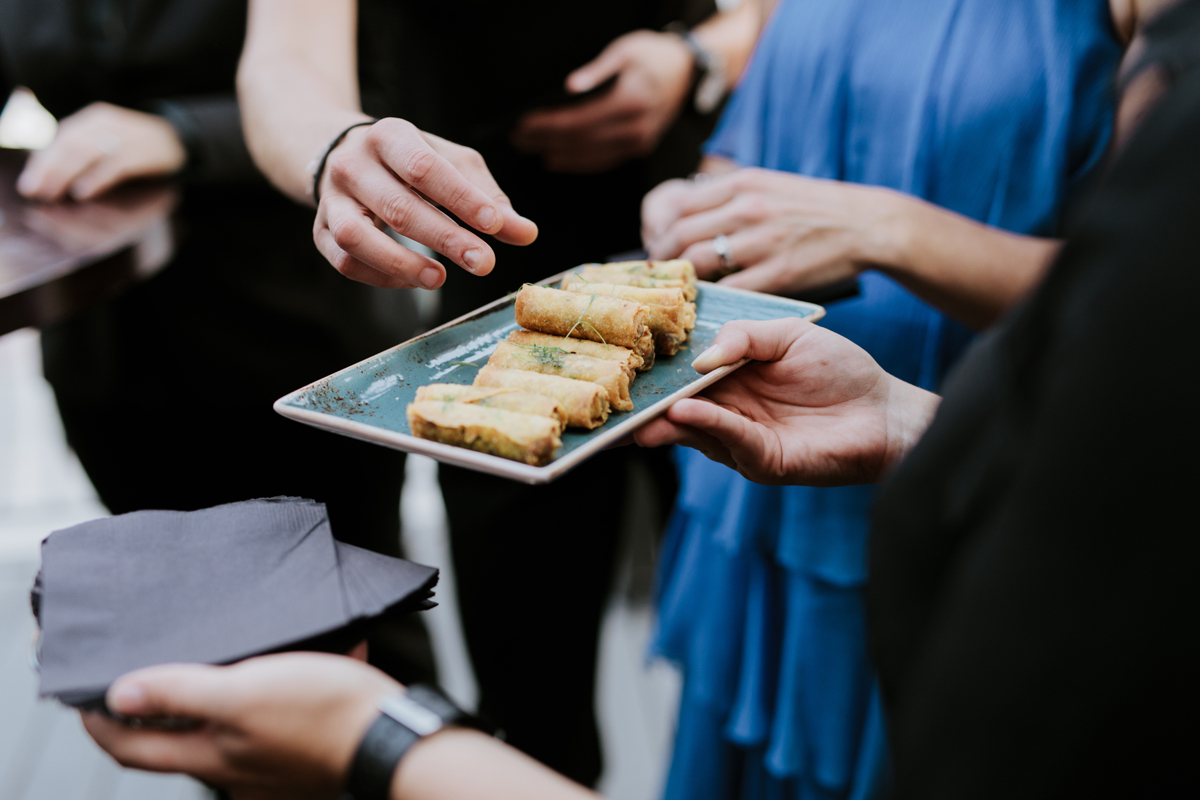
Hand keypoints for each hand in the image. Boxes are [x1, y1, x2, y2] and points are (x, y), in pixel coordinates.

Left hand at [17, 102, 185, 201]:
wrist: (180, 139)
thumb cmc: (138, 145)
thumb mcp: (109, 138)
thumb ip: (83, 150)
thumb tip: (50, 173)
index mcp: (94, 118)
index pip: (61, 138)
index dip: (42, 161)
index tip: (29, 183)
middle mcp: (106, 122)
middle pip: (70, 146)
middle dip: (49, 170)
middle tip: (34, 192)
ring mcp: (125, 136)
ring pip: (86, 154)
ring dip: (65, 176)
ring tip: (51, 194)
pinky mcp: (142, 152)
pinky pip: (113, 166)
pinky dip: (95, 179)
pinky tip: (82, 192)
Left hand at [82, 653, 399, 798]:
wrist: (389, 736)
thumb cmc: (322, 713)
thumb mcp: (244, 691)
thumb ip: (181, 693)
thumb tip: (122, 695)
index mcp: (212, 755)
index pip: (133, 748)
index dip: (101, 724)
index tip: (85, 698)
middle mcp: (234, 771)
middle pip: (177, 743)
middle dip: (157, 709)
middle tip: (144, 674)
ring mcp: (269, 769)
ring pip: (226, 732)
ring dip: (217, 699)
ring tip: (224, 659)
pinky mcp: (302, 758)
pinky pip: (272, 726)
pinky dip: (270, 696)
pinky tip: (294, 665)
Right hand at [316, 119, 537, 288]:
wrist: (342, 154)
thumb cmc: (409, 161)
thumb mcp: (452, 164)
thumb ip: (488, 198)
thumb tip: (525, 233)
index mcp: (389, 136)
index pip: (425, 170)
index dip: (462, 200)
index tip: (496, 226)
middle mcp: (353, 165)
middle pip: (397, 207)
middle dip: (445, 239)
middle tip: (483, 263)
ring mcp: (331, 200)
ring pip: (357, 238)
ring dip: (402, 264)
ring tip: (440, 279)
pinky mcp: (320, 232)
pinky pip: (345, 262)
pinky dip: (381, 277)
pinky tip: (414, 281)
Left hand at [511, 30, 693, 172]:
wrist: (687, 71)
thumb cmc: (654, 56)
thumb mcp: (625, 51)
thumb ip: (597, 70)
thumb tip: (571, 87)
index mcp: (630, 102)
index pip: (579, 122)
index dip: (548, 126)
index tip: (524, 124)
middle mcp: (635, 128)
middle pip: (580, 142)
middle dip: (546, 140)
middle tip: (518, 138)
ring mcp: (639, 142)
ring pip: (590, 157)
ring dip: (558, 154)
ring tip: (531, 149)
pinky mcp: (639, 148)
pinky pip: (603, 160)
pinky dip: (578, 162)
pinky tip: (558, 160)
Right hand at [633, 319, 938, 484]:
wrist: (885, 411)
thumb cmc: (841, 371)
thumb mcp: (789, 336)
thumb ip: (745, 336)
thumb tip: (701, 358)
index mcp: (727, 379)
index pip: (680, 377)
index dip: (652, 374)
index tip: (619, 365)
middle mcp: (726, 412)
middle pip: (674, 410)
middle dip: (642, 406)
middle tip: (612, 396)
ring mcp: (740, 440)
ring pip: (693, 430)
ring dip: (666, 420)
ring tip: (646, 408)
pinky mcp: (762, 461)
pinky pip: (729, 441)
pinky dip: (707, 426)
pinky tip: (687, 412)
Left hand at [644, 169, 908, 294]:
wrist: (867, 224)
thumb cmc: (815, 208)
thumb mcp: (770, 184)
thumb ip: (729, 195)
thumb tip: (685, 209)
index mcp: (742, 183)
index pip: (676, 204)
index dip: (658, 228)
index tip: (657, 243)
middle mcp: (748, 207)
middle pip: (679, 235)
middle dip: (663, 259)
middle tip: (662, 274)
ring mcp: (762, 241)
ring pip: (698, 263)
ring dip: (682, 281)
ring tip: (681, 290)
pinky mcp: (778, 273)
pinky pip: (730, 290)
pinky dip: (714, 299)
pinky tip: (710, 304)